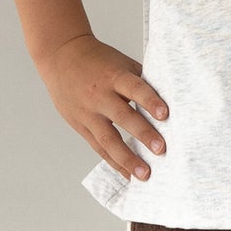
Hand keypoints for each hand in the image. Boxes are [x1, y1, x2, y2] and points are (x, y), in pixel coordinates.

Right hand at [36, 32, 169, 182]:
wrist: (60, 56)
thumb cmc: (98, 60)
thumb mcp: (120, 62)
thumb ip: (140, 80)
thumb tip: (170, 99)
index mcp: (113, 76)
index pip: (134, 88)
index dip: (150, 101)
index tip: (166, 115)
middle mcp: (100, 95)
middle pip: (123, 116)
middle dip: (143, 134)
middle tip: (162, 150)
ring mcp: (88, 113)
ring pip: (108, 139)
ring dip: (127, 159)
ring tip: (144, 174)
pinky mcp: (80, 125)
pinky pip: (99, 147)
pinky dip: (114, 162)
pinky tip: (128, 174)